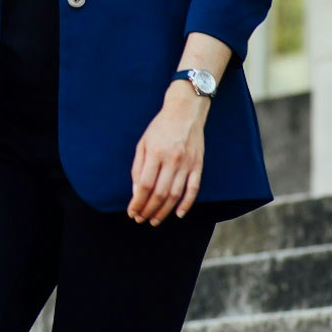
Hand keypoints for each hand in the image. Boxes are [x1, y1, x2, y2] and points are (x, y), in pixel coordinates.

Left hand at [127, 82, 209, 224]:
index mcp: (155, 153)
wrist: (185, 112)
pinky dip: (187, 204)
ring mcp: (187, 164)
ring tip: (155, 220)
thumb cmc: (160, 127)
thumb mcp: (143, 143)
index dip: (138, 202)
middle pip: (159, 193)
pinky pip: (193, 189)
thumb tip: (136, 191)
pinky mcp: (198, 165)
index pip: (145, 185)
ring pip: (175, 195)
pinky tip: (178, 214)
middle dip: (148, 210)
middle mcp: (172, 160)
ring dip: (164, 211)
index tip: (132, 212)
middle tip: (141, 219)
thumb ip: (138, 167)